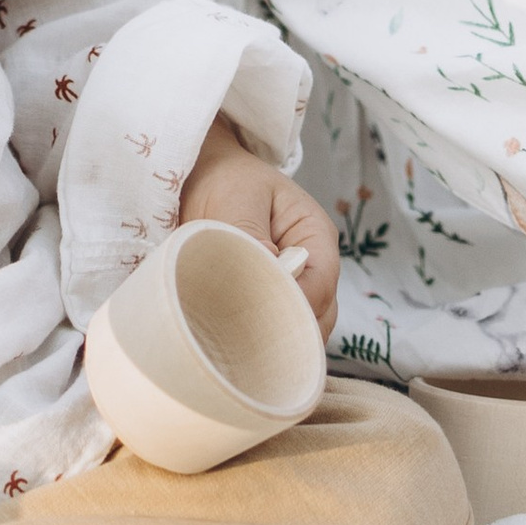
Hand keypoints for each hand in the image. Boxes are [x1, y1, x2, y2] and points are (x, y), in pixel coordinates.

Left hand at [178, 116, 339, 344]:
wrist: (204, 173)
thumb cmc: (224, 180)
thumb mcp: (235, 198)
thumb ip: (250, 235)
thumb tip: (266, 274)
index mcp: (315, 234)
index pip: (321, 284)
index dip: (296, 308)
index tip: (261, 325)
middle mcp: (313, 265)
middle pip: (318, 315)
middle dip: (289, 335)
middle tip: (248, 351)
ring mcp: (296, 285)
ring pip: (300, 328)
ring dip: (274, 339)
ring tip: (239, 350)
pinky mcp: (271, 299)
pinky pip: (276, 329)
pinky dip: (260, 339)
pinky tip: (235, 346)